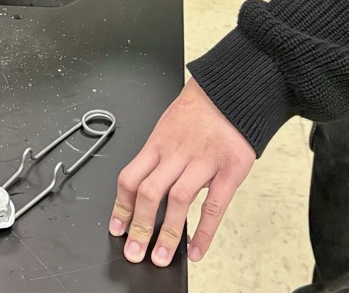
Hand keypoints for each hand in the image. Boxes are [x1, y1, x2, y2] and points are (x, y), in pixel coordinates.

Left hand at [109, 77, 254, 266]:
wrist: (231, 90)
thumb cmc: (198, 110)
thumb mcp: (168, 126)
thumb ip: (158, 156)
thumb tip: (142, 189)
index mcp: (158, 142)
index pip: (130, 177)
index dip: (121, 207)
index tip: (117, 229)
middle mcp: (176, 153)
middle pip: (150, 192)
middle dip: (140, 227)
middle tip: (134, 253)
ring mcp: (203, 161)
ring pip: (178, 200)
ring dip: (167, 233)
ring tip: (161, 257)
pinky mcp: (229, 169)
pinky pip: (214, 205)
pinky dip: (203, 231)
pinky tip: (196, 249)